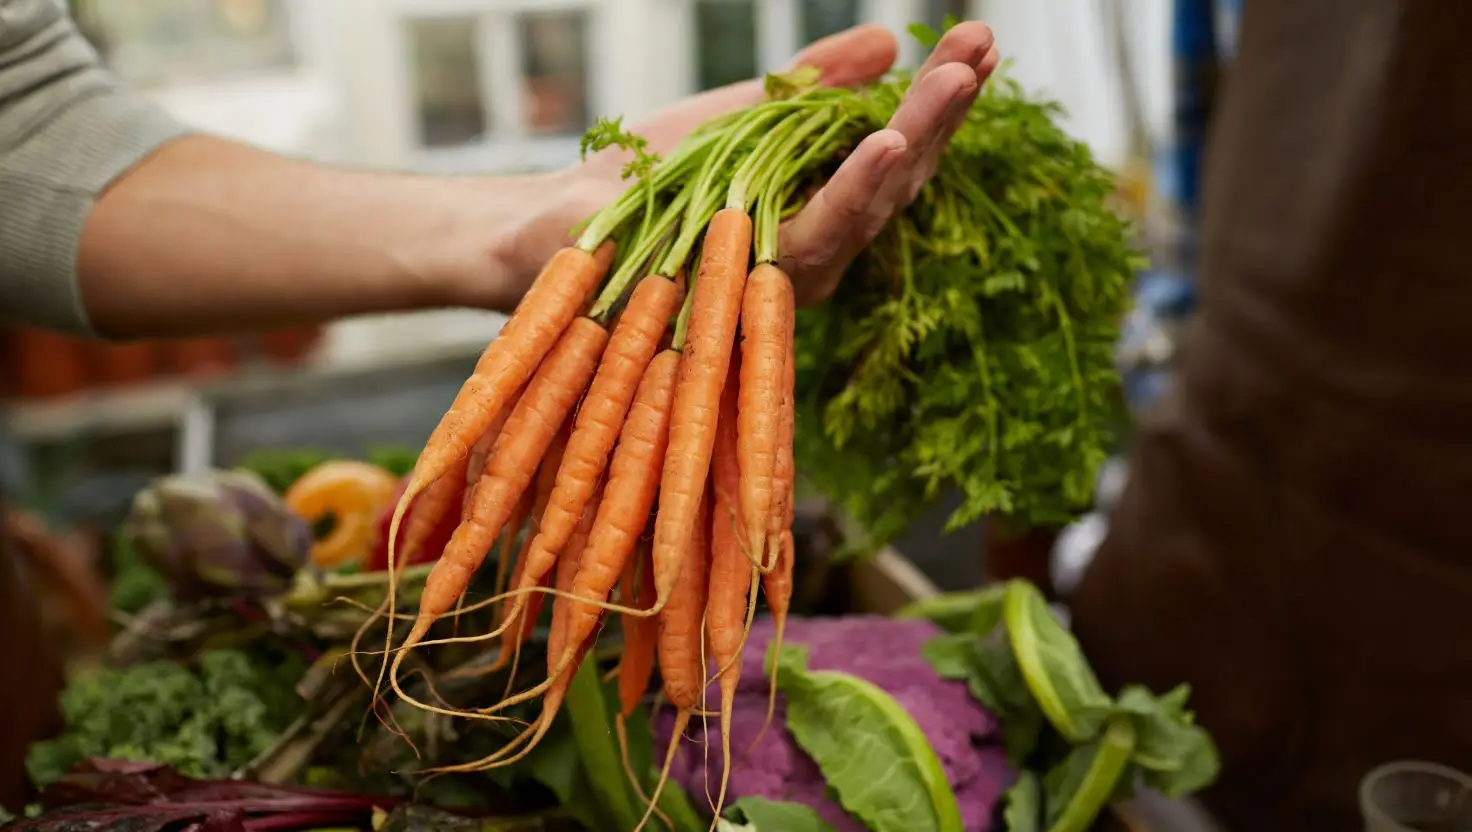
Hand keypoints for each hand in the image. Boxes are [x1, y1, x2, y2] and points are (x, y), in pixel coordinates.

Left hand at [510, 21, 997, 305]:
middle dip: (944, 111)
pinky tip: (887, 141)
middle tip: (985, 48)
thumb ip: (814, 85)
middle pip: (898, 178)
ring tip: (956, 81)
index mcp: (820, 207)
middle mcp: (817, 247)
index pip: (896, 150)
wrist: (558, 219)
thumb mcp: (745, 114)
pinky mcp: (750, 281)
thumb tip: (885, 42)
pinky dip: (854, 189)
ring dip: (917, 138)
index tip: (980, 41)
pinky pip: (815, 235)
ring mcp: (787, 271)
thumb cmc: (648, 177)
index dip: (940, 99)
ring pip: (870, 206)